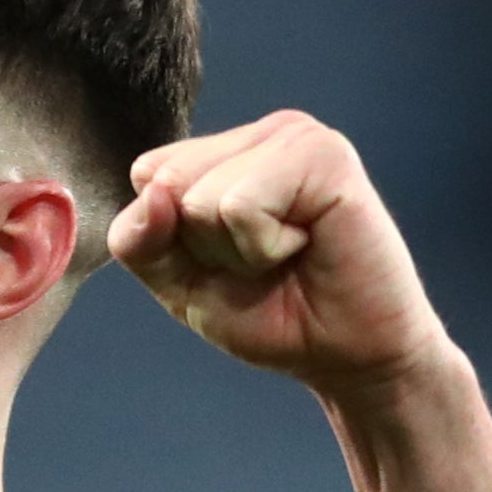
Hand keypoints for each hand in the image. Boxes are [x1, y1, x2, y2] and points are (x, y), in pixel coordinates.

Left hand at [107, 110, 450, 393]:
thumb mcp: (182, 284)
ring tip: (288, 254)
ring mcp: (294, 137)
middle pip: (167, 182)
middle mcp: (261, 134)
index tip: (230, 261)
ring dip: (238, 251)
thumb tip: (153, 192)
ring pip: (201, 197)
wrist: (350, 357)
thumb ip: (142, 241)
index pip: (148, 174)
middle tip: (264, 262)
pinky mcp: (325, 156)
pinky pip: (242, 205)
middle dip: (204, 245)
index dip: (173, 239)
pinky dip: (263, 247)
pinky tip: (307, 246)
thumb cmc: (275, 315)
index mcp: (227, 152)